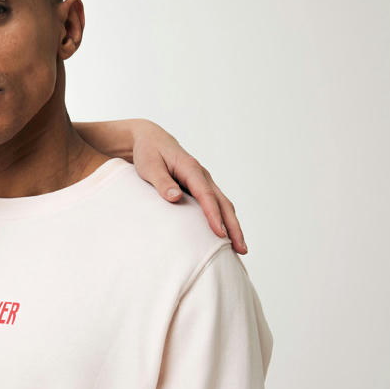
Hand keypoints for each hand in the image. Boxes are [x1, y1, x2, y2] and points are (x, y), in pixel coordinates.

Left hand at [130, 120, 246, 253]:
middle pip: (223, 203)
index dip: (213, 215)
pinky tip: (226, 235)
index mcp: (191, 169)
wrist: (151, 139)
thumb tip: (175, 198)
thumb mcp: (149, 166)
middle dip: (233, 226)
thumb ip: (162, 182)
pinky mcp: (200, 187)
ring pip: (223, 205)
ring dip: (232, 226)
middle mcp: (202, 175)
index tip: (220, 234)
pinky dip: (223, 219)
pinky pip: (216, 204)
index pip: (206, 195)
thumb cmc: (148, 153)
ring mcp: (203, 181)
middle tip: (241, 249)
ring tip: (239, 249)